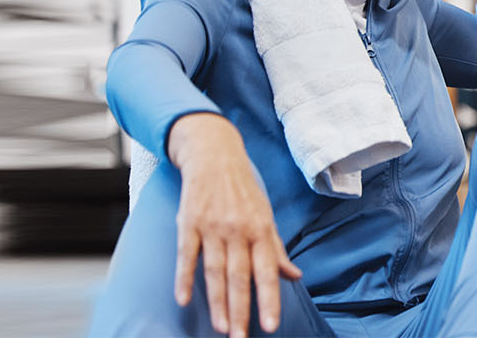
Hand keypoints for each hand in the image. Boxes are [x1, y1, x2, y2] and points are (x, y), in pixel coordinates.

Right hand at [167, 113, 303, 337]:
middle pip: (239, 277)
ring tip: (221, 328)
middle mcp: (238, 230)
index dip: (269, 300)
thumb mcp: (266, 216)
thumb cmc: (244, 190)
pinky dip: (184, 278)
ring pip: (215, 271)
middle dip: (241, 310)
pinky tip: (183, 300)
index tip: (270, 326)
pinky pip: (186, 255)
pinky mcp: (189, 223)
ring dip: (217, 302)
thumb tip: (294, 276)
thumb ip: (276, 249)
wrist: (214, 155)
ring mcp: (212, 227)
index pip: (267, 272)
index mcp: (261, 230)